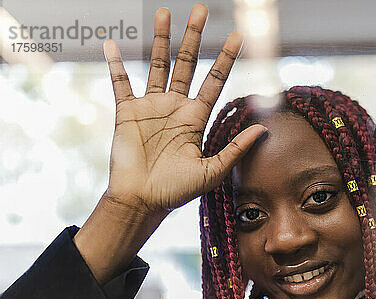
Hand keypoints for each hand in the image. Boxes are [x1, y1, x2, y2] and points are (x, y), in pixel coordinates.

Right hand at [103, 5, 264, 213]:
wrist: (142, 201)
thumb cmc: (176, 191)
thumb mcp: (212, 171)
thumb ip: (235, 149)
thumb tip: (263, 129)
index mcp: (196, 118)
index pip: (214, 81)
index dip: (225, 59)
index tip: (237, 36)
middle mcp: (175, 107)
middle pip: (187, 64)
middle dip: (193, 38)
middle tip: (200, 10)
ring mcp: (151, 107)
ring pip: (157, 65)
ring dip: (161, 39)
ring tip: (165, 13)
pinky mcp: (127, 112)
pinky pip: (120, 83)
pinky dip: (115, 64)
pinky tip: (112, 44)